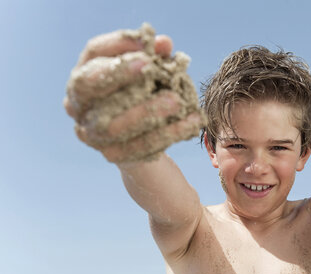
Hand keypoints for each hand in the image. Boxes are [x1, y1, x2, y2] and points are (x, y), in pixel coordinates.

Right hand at [64, 23, 204, 162]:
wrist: (147, 139)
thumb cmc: (147, 95)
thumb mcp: (153, 74)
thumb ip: (156, 57)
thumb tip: (163, 43)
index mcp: (85, 75)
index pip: (94, 52)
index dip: (118, 44)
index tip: (146, 41)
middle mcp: (78, 104)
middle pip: (88, 86)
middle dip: (119, 74)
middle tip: (151, 67)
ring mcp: (91, 133)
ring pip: (112, 125)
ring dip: (147, 111)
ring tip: (178, 101)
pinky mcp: (113, 154)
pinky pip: (138, 147)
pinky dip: (166, 134)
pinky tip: (190, 123)